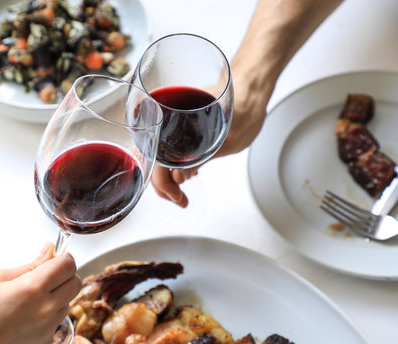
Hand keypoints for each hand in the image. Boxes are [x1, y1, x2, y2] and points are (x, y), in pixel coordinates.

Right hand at [0, 242, 81, 343]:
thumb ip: (29, 265)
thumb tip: (49, 251)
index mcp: (32, 288)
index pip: (68, 265)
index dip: (64, 257)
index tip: (55, 257)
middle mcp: (45, 310)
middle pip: (75, 283)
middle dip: (65, 274)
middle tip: (46, 274)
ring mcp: (47, 329)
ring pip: (67, 303)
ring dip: (57, 295)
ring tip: (29, 298)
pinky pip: (56, 322)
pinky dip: (48, 315)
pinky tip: (26, 316)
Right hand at [150, 58, 272, 207]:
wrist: (252, 83)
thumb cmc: (245, 101)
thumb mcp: (228, 139)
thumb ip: (201, 158)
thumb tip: (179, 178)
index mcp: (173, 117)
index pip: (154, 158)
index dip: (163, 184)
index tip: (178, 198)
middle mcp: (167, 117)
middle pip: (151, 157)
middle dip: (163, 184)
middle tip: (180, 199)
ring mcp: (172, 120)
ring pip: (157, 153)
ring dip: (167, 176)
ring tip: (182, 190)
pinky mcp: (180, 123)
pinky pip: (167, 145)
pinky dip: (173, 163)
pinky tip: (185, 172)